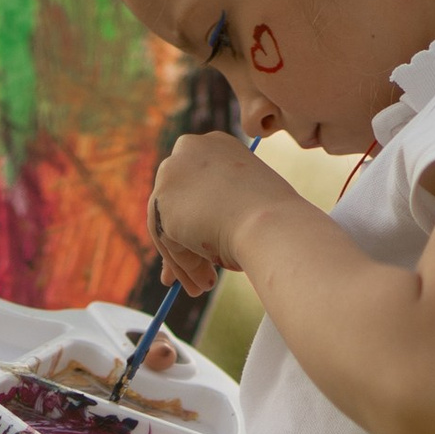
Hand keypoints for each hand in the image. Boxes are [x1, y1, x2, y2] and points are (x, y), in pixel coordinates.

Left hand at [146, 131, 288, 297]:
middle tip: (193, 277)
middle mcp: (190, 149)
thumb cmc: (273, 220)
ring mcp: (172, 171)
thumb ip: (216, 216)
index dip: (196, 219)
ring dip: (184, 261)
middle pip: (174, 203)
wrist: (270, 223)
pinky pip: (168, 241)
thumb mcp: (244, 212)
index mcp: (216, 145)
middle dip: (182, 245)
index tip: (203, 247)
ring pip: (167, 225)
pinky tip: (203, 278)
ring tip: (202, 288)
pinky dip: (184, 264)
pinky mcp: (161, 199)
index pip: (196, 184)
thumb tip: (192, 245)